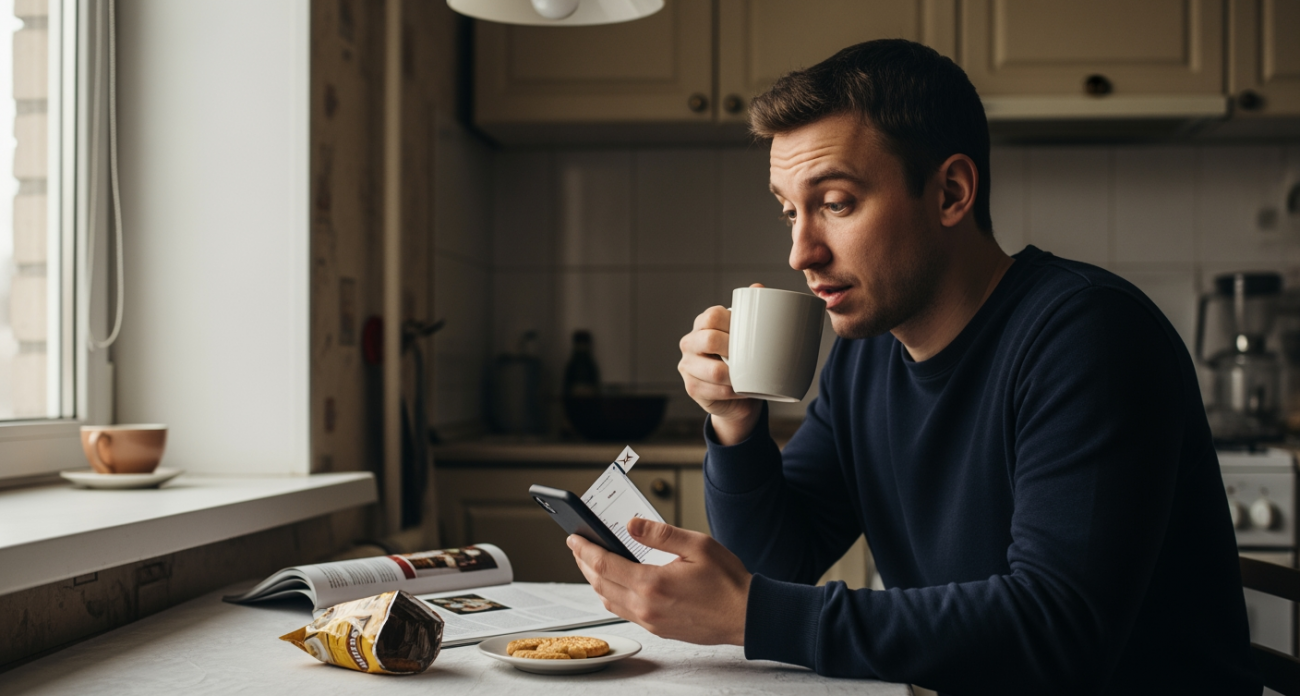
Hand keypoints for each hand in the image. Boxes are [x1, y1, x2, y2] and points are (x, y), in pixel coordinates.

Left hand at [568, 518, 750, 645]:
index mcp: (652, 583)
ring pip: (609, 600)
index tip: (573, 537)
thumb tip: (631, 524)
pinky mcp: (658, 628)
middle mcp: (646, 606)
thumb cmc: (727, 581)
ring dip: (595, 581)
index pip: (604, 564)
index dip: (585, 549)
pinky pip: (624, 611)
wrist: (746, 616)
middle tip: (578, 547)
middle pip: (600, 583)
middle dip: (584, 563)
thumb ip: (660, 534)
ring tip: (592, 562)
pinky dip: (612, 594)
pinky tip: (617, 583)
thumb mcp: (697, 545)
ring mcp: (651, 621)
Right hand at [677, 284, 763, 443]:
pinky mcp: (691, 388)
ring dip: (736, 375)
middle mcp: (690, 343)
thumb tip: (758, 287)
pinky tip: (742, 390)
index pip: (713, 316)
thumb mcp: (748, 334)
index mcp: (702, 324)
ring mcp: (687, 366)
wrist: (739, 394)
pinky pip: (715, 391)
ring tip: (749, 376)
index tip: (750, 334)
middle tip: (751, 357)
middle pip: (709, 339)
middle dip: (733, 349)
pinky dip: (734, 392)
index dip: (733, 323)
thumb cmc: (744, 358)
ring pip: (714, 371)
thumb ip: (752, 310)